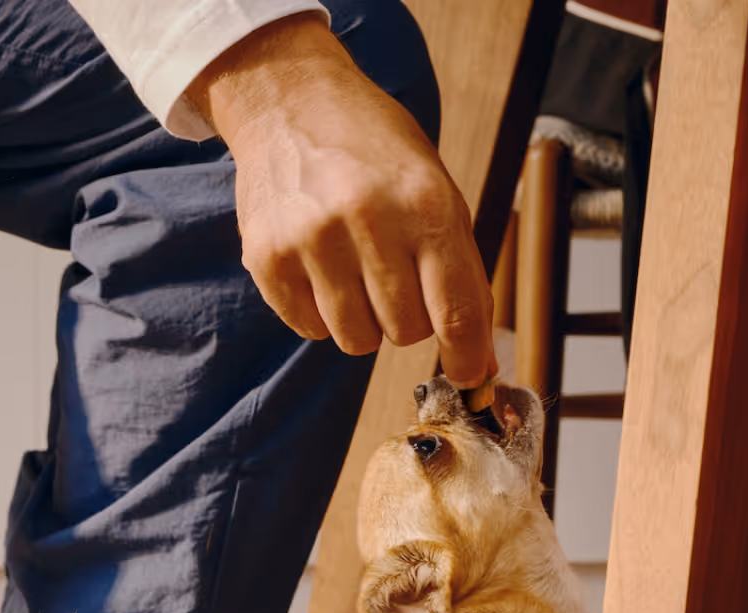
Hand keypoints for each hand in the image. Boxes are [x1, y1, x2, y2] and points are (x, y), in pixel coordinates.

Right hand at [191, 15, 493, 384]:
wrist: (291, 102)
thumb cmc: (375, 151)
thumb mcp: (435, 190)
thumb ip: (460, 273)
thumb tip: (479, 361)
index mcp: (424, 202)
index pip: (454, 311)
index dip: (467, 356)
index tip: (469, 375)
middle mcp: (367, 220)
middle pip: (405, 332)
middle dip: (409, 318)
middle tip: (396, 278)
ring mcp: (311, 240)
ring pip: (356, 339)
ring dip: (364, 319)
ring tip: (356, 270)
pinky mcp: (267, 257)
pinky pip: (310, 328)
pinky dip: (321, 312)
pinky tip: (321, 266)